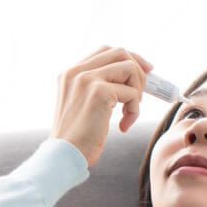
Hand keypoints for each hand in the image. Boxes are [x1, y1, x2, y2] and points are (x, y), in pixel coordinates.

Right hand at [50, 45, 153, 170]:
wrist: (63, 156)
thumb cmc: (75, 138)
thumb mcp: (80, 105)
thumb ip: (96, 87)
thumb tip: (130, 77)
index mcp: (69, 73)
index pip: (105, 50)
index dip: (128, 58)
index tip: (143, 71)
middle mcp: (76, 71)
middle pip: (120, 52)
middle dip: (138, 70)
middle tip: (143, 93)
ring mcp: (87, 80)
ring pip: (129, 68)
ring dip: (138, 90)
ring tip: (129, 112)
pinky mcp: (100, 93)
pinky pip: (132, 93)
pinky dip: (135, 110)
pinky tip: (124, 126)